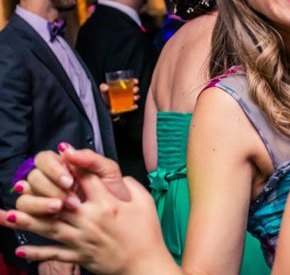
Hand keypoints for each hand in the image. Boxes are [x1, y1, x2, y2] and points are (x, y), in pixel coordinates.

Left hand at [1, 176, 172, 274]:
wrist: (144, 264)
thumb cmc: (147, 232)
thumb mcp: (145, 202)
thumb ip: (130, 185)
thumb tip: (117, 176)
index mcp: (108, 204)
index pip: (86, 179)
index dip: (73, 164)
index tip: (61, 153)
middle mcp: (90, 220)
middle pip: (58, 202)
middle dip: (39, 192)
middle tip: (21, 184)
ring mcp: (82, 239)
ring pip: (49, 228)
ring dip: (27, 221)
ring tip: (9, 215)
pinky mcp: (79, 256)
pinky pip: (54, 254)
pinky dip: (36, 253)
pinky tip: (20, 249)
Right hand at [14, 146, 129, 213]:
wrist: (120, 217)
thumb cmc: (114, 192)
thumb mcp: (108, 171)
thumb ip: (90, 158)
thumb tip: (67, 149)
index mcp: (64, 166)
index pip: (44, 159)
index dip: (53, 169)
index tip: (69, 181)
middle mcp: (50, 180)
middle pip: (33, 178)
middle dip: (51, 189)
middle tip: (69, 200)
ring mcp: (43, 198)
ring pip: (25, 197)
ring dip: (39, 203)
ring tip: (59, 208)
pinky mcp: (41, 217)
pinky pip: (25, 215)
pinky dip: (27, 216)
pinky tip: (35, 217)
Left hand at [99, 79, 139, 118]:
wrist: (105, 106)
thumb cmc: (106, 96)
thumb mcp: (103, 91)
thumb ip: (103, 88)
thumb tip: (105, 87)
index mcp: (123, 86)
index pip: (131, 82)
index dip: (134, 81)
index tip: (136, 81)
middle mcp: (127, 92)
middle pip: (135, 89)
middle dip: (136, 89)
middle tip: (134, 90)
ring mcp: (128, 100)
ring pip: (135, 97)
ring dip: (136, 97)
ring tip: (134, 98)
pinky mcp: (127, 107)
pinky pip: (132, 106)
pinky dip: (134, 106)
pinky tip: (134, 106)